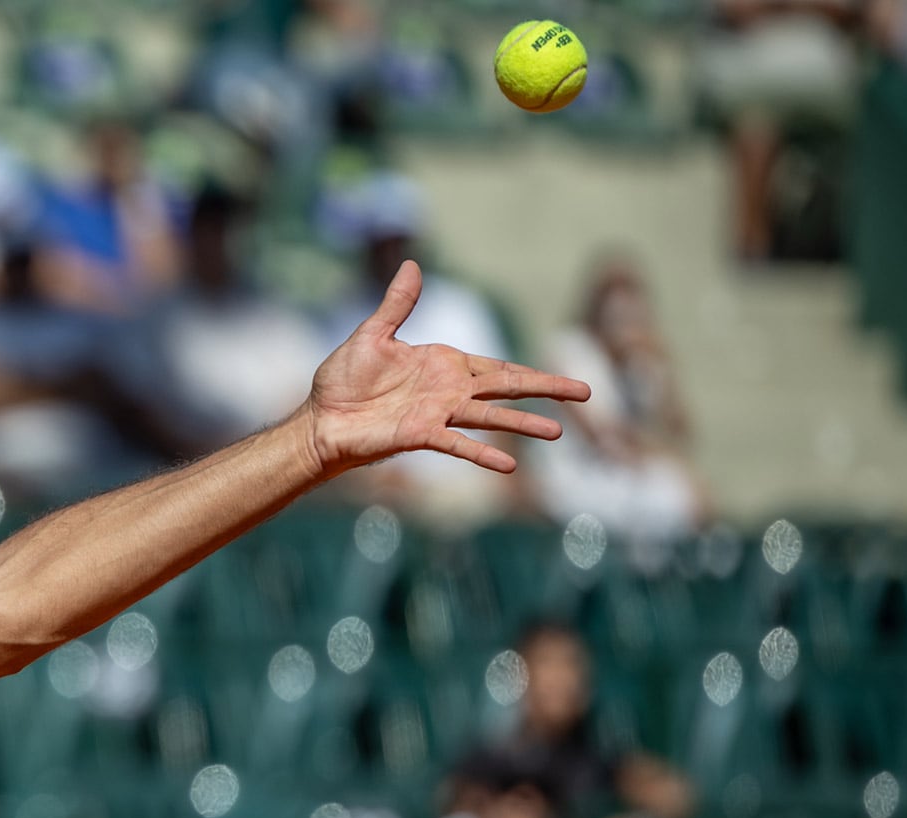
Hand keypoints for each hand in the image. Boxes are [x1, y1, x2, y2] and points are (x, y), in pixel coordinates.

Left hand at [296, 261, 590, 475]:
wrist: (320, 419)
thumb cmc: (343, 381)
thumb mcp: (372, 335)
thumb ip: (398, 305)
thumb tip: (413, 265)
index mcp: (442, 364)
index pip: (494, 367)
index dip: (525, 371)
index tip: (557, 377)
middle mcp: (447, 391)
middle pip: (506, 388)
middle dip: (545, 388)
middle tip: (586, 393)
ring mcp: (437, 414)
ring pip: (490, 417)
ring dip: (524, 424)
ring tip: (558, 433)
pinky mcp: (421, 435)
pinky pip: (457, 444)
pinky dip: (483, 453)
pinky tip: (510, 464)